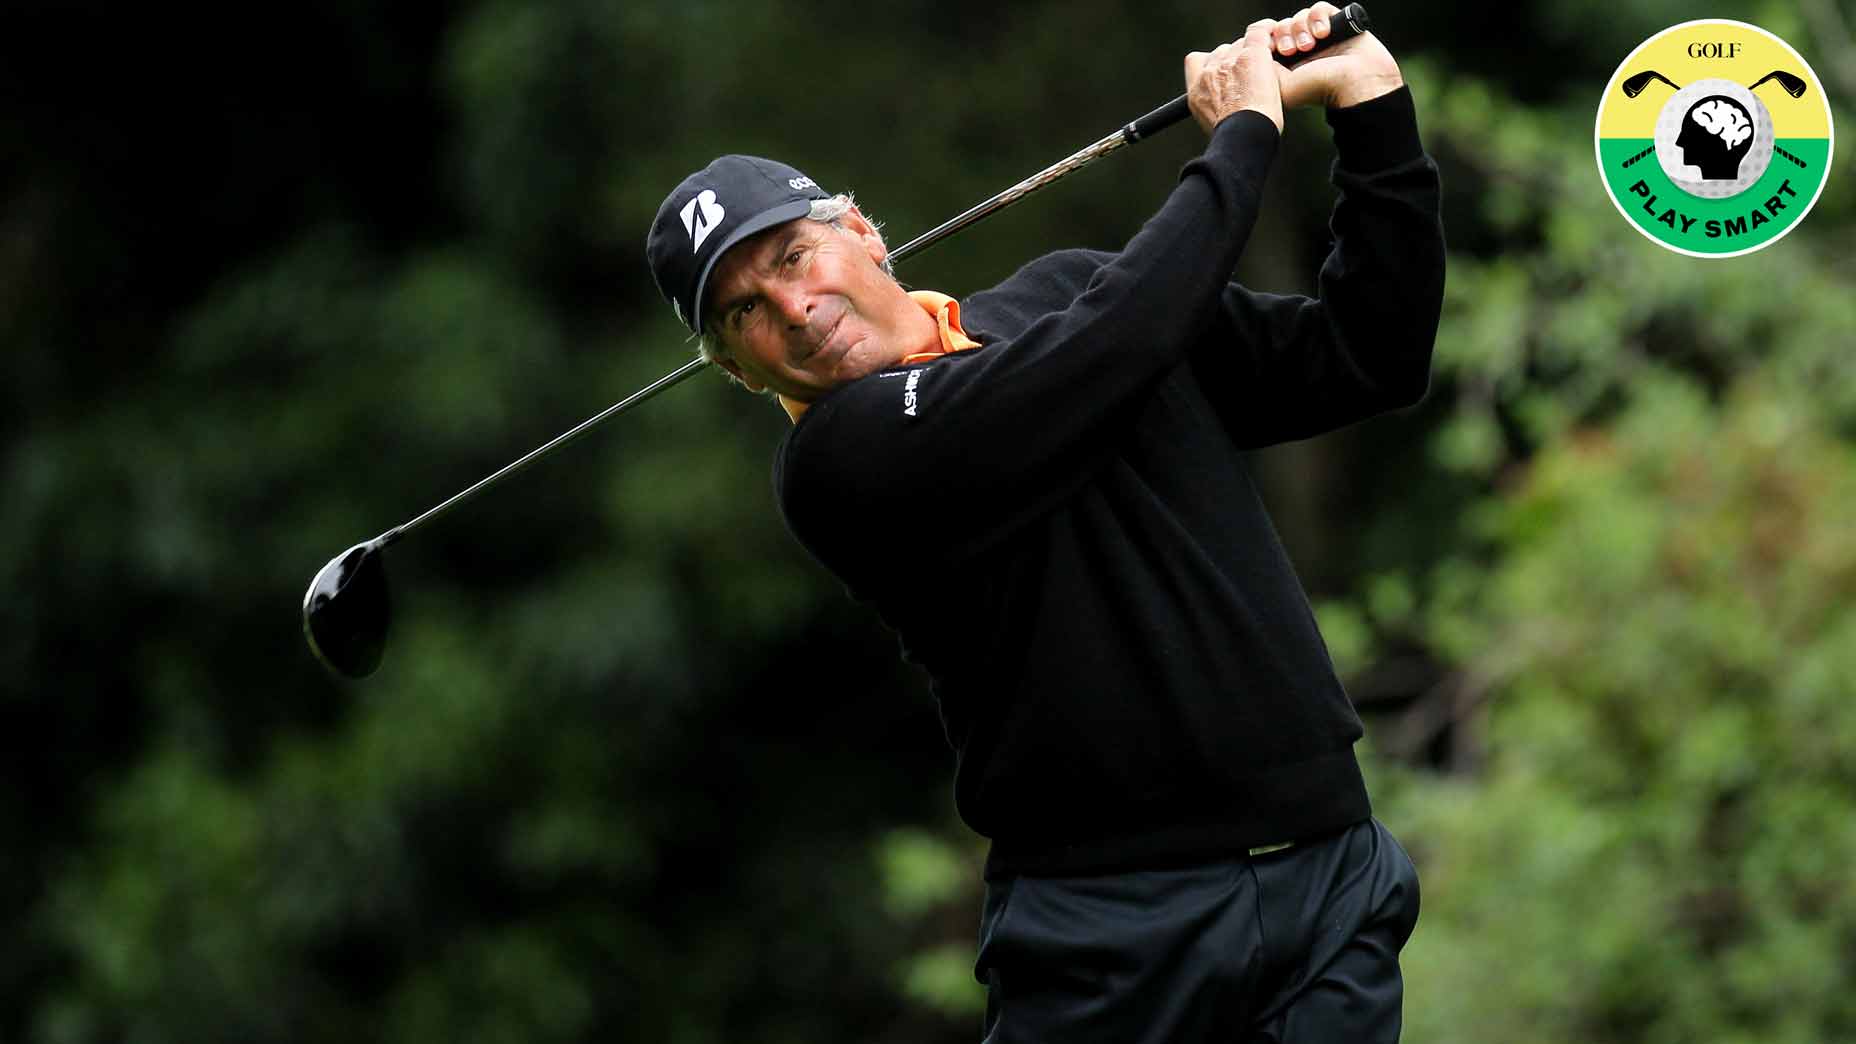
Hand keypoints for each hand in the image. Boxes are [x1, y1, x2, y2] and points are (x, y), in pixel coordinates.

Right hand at [1184, 21, 1284, 133]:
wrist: (1244, 136)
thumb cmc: (1236, 139)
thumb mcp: (1213, 126)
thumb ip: (1215, 108)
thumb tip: (1226, 109)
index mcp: (1196, 89)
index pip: (1196, 61)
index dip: (1211, 62)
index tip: (1222, 71)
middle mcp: (1210, 72)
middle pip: (1224, 51)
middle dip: (1237, 60)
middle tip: (1254, 75)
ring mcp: (1230, 61)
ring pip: (1241, 45)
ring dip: (1253, 53)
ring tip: (1267, 68)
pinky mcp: (1250, 55)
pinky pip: (1259, 33)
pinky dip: (1268, 33)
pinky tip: (1275, 41)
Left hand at [1265, 3, 1402, 109]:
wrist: (1356, 83)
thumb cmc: (1317, 89)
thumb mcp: (1279, 85)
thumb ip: (1261, 69)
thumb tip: (1252, 51)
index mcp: (1288, 64)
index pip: (1269, 41)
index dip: (1269, 41)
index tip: (1275, 52)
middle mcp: (1303, 49)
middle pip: (1281, 27)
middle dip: (1284, 35)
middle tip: (1291, 50)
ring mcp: (1319, 37)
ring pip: (1298, 17)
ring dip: (1301, 28)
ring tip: (1310, 45)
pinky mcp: (1336, 24)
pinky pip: (1318, 8)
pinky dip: (1317, 17)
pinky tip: (1323, 33)